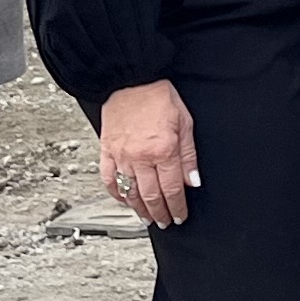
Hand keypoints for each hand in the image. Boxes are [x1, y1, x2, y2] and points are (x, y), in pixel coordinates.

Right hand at [98, 79, 198, 228]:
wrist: (130, 78)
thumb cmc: (158, 96)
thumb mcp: (184, 122)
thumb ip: (189, 156)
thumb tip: (192, 181)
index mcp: (163, 150)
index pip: (172, 189)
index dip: (177, 207)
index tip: (180, 216)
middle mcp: (140, 157)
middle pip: (151, 196)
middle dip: (160, 214)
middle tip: (165, 222)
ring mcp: (121, 155)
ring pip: (130, 192)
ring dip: (139, 209)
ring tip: (147, 218)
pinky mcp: (106, 150)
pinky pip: (108, 179)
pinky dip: (116, 193)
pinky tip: (124, 200)